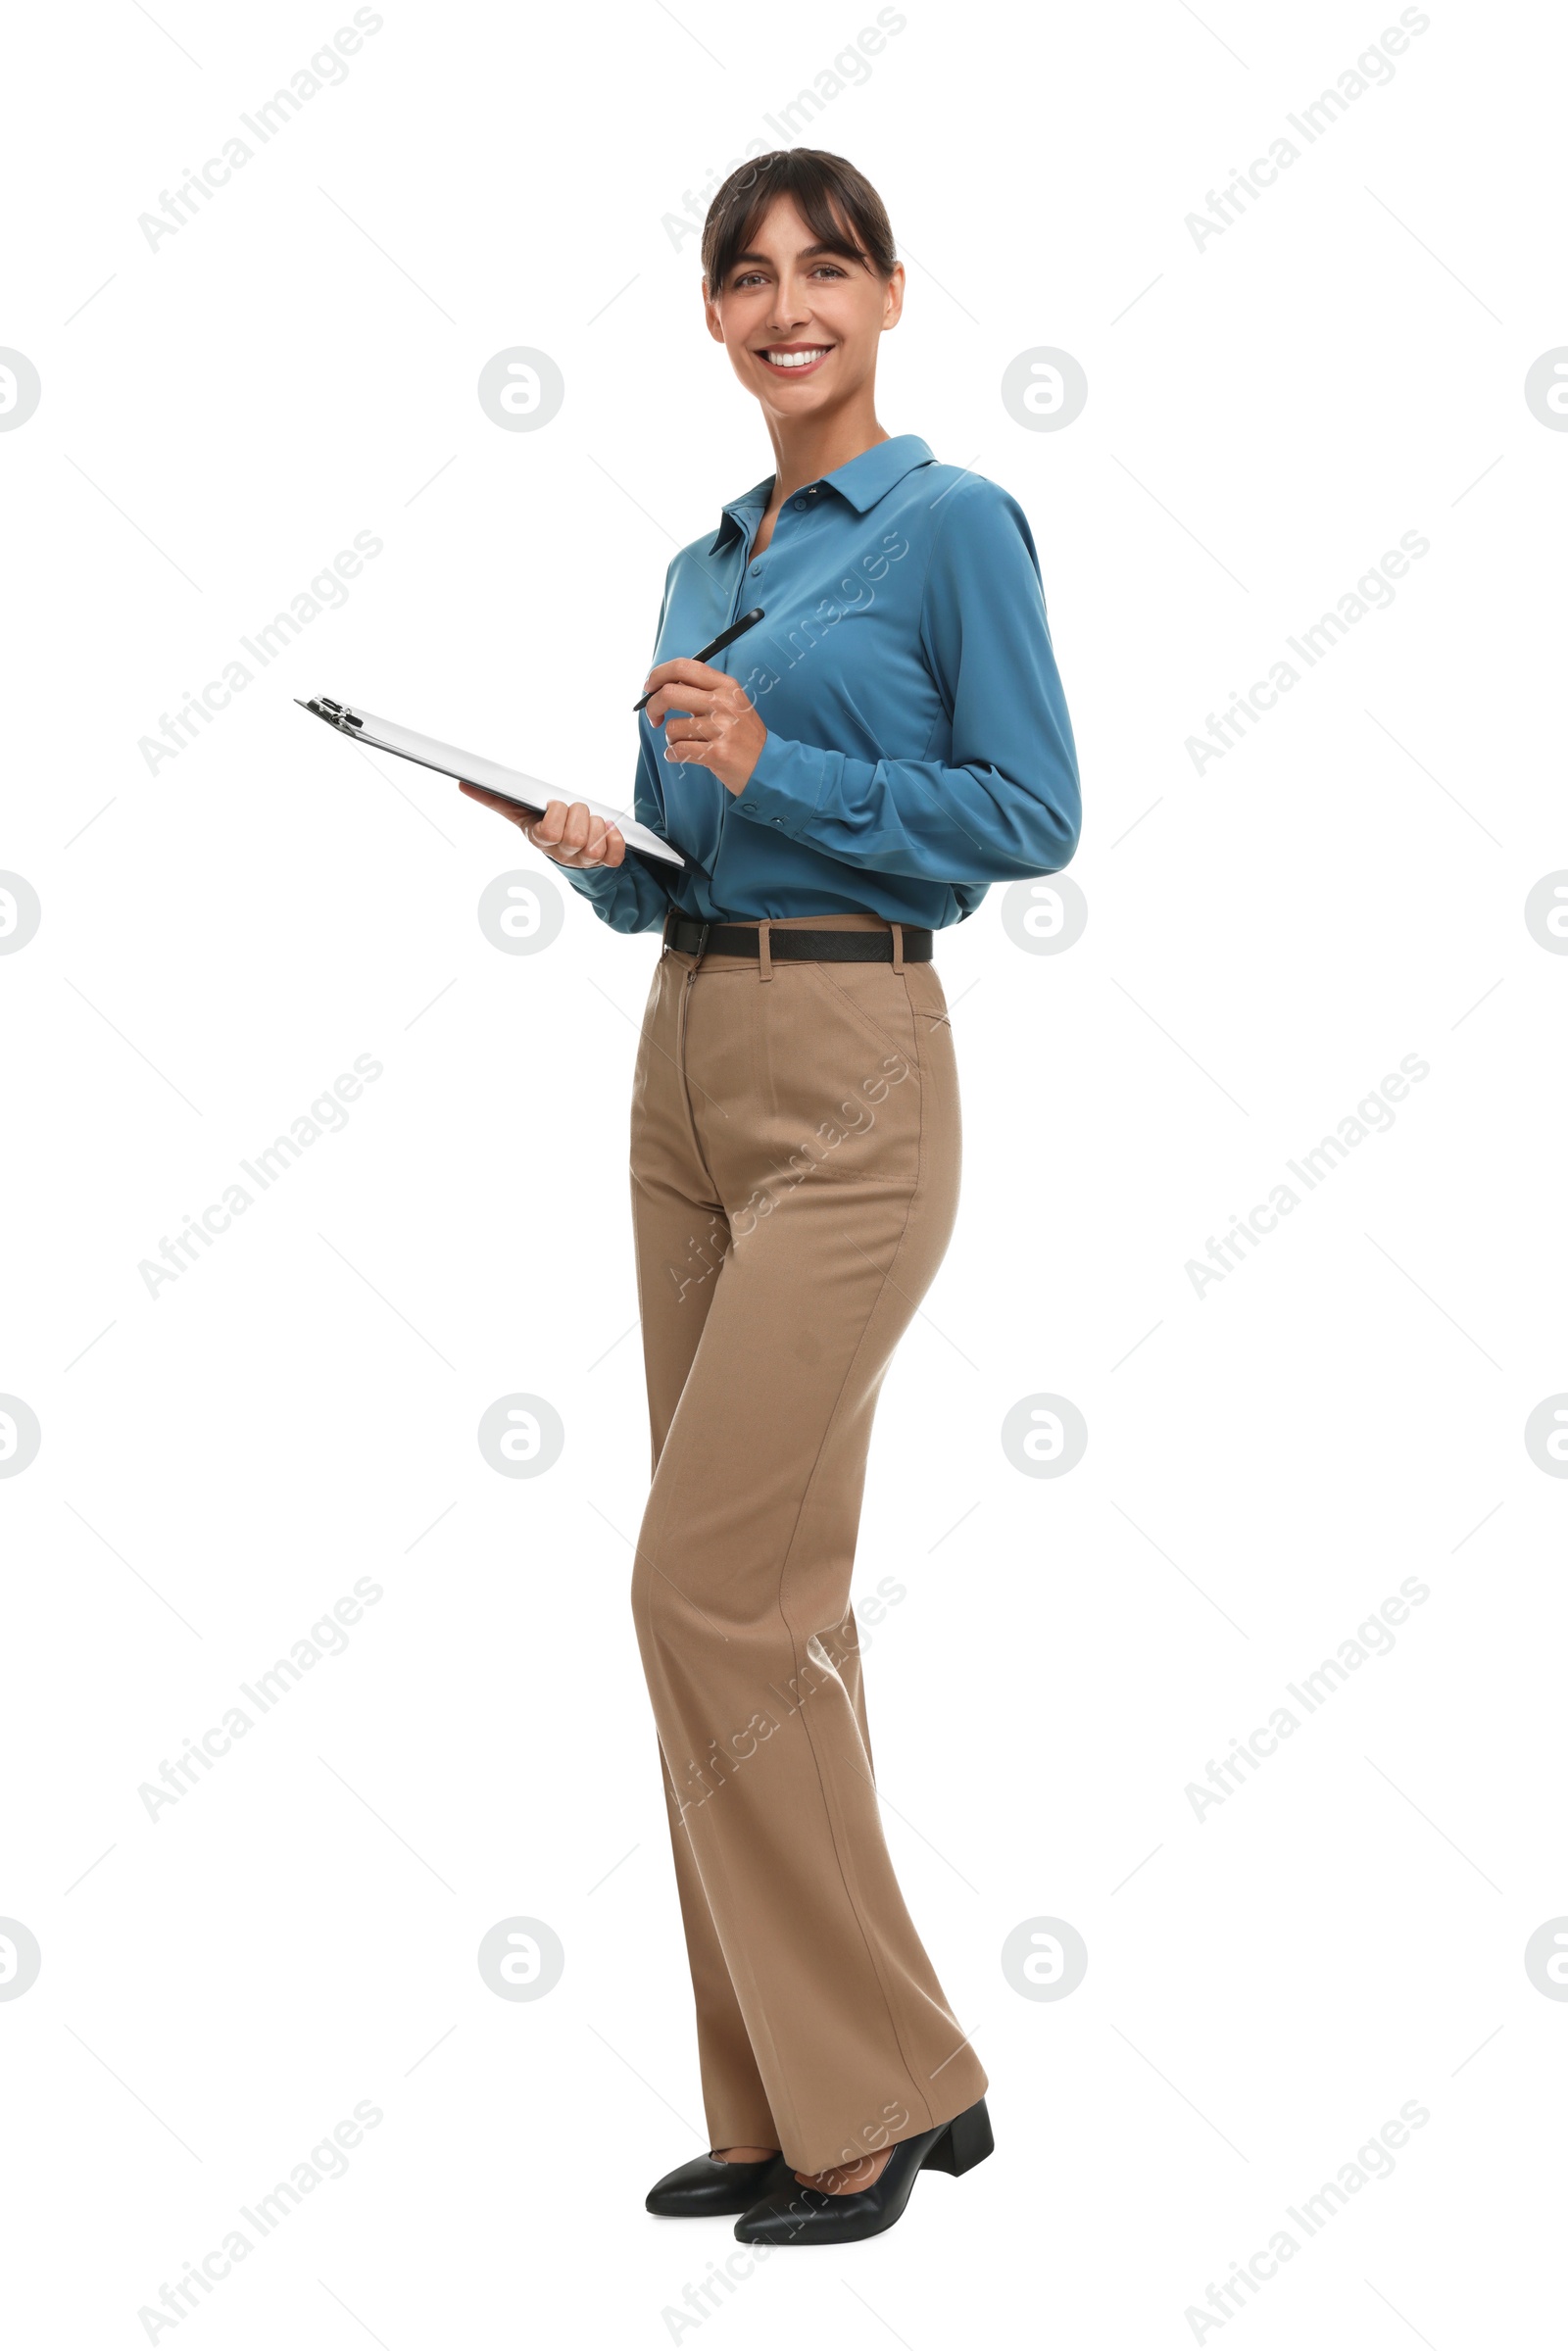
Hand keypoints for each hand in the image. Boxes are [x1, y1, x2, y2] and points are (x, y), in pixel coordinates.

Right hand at [458, 782, 625, 867]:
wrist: (567, 850)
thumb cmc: (543, 823)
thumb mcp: (520, 812)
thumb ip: (495, 799)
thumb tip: (463, 784)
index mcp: (540, 839)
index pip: (549, 831)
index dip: (557, 815)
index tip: (554, 804)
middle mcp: (561, 854)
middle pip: (575, 836)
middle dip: (579, 815)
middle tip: (577, 810)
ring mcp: (583, 861)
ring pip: (595, 845)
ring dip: (597, 826)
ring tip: (592, 820)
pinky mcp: (604, 862)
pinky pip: (614, 856)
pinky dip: (616, 841)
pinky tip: (609, 830)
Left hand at [641, 657, 766, 795]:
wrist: (768, 766)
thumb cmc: (743, 735)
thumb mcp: (732, 703)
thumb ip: (703, 690)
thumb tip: (663, 684)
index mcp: (726, 686)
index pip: (683, 667)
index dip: (658, 674)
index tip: (649, 687)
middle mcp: (723, 703)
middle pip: (669, 694)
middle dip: (652, 707)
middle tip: (654, 718)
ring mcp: (721, 728)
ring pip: (672, 727)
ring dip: (671, 738)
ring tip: (685, 743)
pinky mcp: (716, 753)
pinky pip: (677, 750)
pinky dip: (673, 755)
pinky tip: (682, 756)